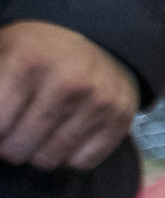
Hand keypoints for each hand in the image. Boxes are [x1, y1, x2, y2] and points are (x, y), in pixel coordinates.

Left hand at [0, 21, 142, 171]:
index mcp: (26, 64)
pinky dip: (69, 156)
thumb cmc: (37, 47)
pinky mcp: (120, 120)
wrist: (102, 35)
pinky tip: (64, 137)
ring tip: (35, 136)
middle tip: (11, 134)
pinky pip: (82, 161)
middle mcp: (65, 84)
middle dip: (8, 146)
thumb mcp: (0, 50)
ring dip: (36, 154)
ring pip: (48, 159)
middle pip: (18, 148)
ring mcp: (96, 104)